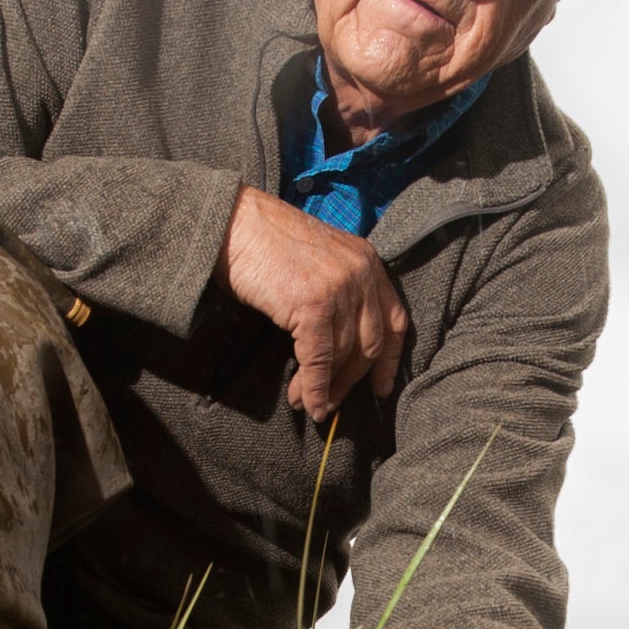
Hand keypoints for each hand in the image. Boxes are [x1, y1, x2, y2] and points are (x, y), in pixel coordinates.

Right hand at [216, 187, 406, 420]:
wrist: (235, 224)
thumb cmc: (266, 244)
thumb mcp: (317, 263)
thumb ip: (337, 295)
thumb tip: (335, 351)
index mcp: (367, 261)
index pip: (393, 320)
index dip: (388, 359)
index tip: (381, 386)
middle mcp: (361, 273)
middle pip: (370, 344)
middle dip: (351, 380)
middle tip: (333, 402)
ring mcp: (340, 288)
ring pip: (344, 355)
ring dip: (326, 388)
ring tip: (307, 403)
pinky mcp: (314, 304)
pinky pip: (320, 358)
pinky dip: (314, 386)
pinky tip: (306, 401)